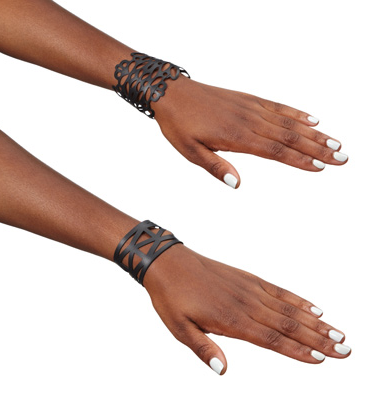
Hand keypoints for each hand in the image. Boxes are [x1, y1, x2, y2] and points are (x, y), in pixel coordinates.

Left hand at [144, 245, 350, 374]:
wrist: (168, 262)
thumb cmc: (172, 297)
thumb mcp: (179, 327)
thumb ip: (203, 348)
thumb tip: (224, 371)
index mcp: (231, 320)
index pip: (272, 339)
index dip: (298, 351)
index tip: (323, 360)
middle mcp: (246, 304)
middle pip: (289, 325)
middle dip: (319, 339)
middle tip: (346, 350)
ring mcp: (249, 288)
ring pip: (288, 308)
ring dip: (315, 322)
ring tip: (338, 332)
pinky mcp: (247, 278)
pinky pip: (277, 289)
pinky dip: (297, 299)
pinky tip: (312, 306)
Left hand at [153, 76, 347, 187]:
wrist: (172, 93)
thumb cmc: (179, 125)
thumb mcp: (191, 151)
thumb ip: (215, 166)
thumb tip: (237, 184)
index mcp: (236, 137)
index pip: (275, 151)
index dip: (299, 160)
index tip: (322, 167)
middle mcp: (249, 121)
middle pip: (290, 137)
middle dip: (318, 148)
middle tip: (343, 157)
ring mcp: (251, 108)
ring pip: (289, 122)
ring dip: (314, 133)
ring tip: (336, 141)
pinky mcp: (249, 100)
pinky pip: (278, 106)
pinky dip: (296, 113)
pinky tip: (312, 118)